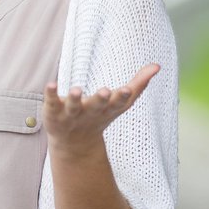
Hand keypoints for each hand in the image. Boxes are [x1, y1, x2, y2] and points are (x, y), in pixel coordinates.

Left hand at [43, 63, 159, 156]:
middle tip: (105, 91)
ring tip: (76, 90)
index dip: (122, 97)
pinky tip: (50, 84)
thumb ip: (139, 85)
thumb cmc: (100, 116)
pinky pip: (51, 101)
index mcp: (107, 109)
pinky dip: (50, 94)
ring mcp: (71, 113)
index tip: (127, 89)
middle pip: (96, 105)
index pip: (117, 104)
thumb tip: (157, 65)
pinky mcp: (53, 111)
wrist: (73, 143)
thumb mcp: (120, 103)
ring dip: (74, 98)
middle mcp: (90, 111)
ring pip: (72, 106)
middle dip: (101, 99)